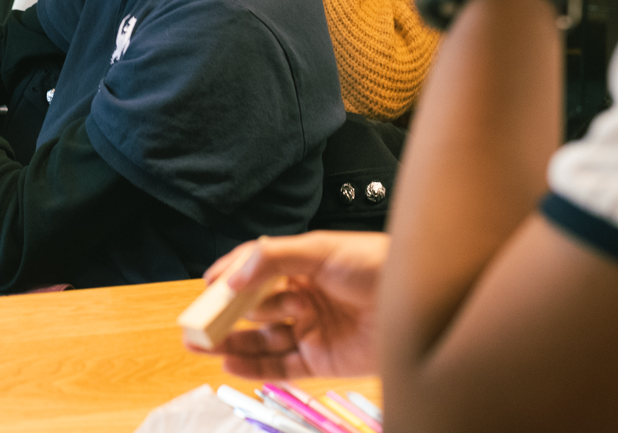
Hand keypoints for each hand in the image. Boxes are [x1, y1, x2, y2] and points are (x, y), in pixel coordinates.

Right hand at [190, 231, 388, 379]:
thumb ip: (272, 257)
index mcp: (302, 265)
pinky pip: (281, 366)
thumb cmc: (378, 265)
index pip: (256, 270)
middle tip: (197, 322)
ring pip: (261, 340)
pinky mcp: (321, 360)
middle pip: (253, 308)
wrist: (420, 303)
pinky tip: (230, 361)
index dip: (230, 277)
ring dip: (230, 342)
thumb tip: (234, 275)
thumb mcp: (320, 250)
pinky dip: (254, 366)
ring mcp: (311, 330)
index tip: (208, 285)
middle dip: (223, 315)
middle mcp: (303, 298)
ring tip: (200, 345)